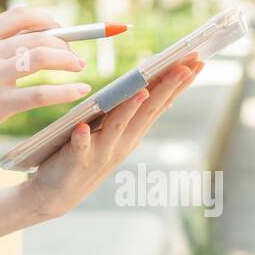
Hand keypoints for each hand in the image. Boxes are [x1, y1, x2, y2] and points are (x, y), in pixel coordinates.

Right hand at [0, 6, 91, 159]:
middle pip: (36, 36)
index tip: (60, 30)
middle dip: (63, 44)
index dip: (46, 20)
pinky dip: (65, 90)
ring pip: (42, 58)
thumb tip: (26, 40)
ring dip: (67, 61)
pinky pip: (40, 93)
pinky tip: (79, 91)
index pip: (19, 16)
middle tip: (74, 55)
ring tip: (79, 68)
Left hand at [24, 55, 204, 220]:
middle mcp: (122, 142)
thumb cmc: (84, 155)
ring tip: (142, 90)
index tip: (196, 60)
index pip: (160, 103)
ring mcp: (101, 152)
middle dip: (167, 88)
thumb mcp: (112, 134)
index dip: (178, 83)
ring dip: (130, 108)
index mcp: (132, 132)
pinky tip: (83, 127)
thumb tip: (150, 90)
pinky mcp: (76, 160)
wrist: (58, 194)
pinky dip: (83, 137)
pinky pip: (80, 146)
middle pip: (147, 110)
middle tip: (186, 66)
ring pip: (117, 126)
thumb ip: (129, 115)